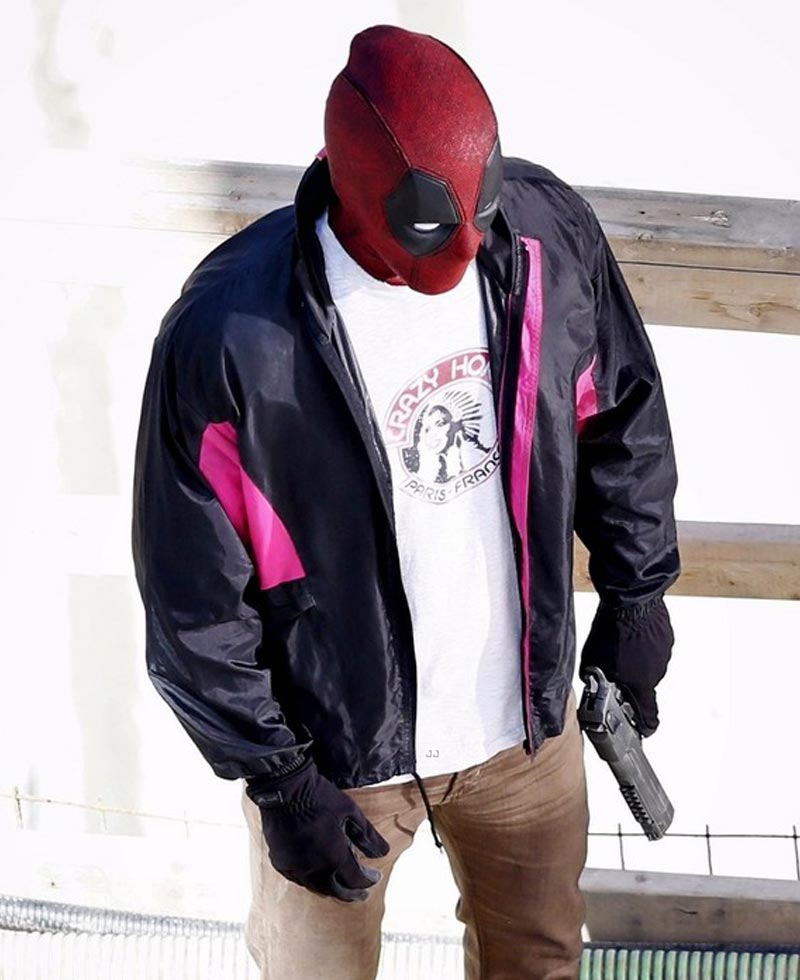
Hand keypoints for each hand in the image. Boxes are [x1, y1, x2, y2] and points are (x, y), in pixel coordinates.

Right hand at [246, 757, 389, 901]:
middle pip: (337, 891)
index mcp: (334, 857)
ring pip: (317, 887)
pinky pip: (300, 879)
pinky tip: (317, 873)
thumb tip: (383, 853)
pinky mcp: (280, 863)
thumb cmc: (320, 797)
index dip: (369, 880)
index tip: (376, 875)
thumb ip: (367, 836)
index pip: (356, 880)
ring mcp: (295, 868)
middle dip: (352, 893)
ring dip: (332, 888)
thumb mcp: (351, 812)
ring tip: (341, 885)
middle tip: (362, 892)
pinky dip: (312, 879)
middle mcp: (314, 869)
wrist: (283, 789)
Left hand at [579, 595, 673, 735]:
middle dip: (631, 682)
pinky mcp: (666, 637)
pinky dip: (643, 644)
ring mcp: (664, 655)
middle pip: (645, 687)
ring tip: (620, 646)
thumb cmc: (613, 630)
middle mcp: (657, 673)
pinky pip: (654, 647)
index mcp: (641, 685)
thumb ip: (595, 679)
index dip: (645, 725)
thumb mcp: (593, 661)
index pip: (650, 717)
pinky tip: (629, 634)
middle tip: (615, 670)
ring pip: (648, 665)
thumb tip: (592, 684)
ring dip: (636, 661)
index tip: (643, 728)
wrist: (631, 601)